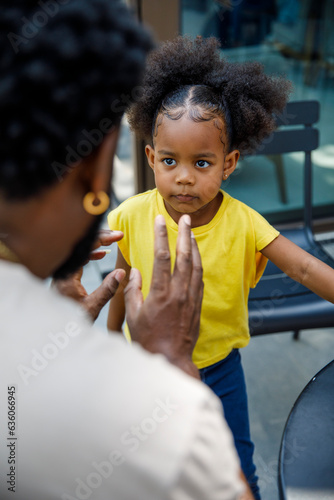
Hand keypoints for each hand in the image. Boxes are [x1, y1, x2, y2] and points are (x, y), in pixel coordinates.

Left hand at [52, 230, 125, 320]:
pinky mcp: (65, 277)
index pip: (86, 248)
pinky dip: (90, 254)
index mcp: (67, 275)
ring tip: (112, 242)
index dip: (103, 239)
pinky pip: (78, 258)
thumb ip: (107, 289)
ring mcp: (63, 273)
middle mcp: (62, 271)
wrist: (54, 331)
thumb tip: (121, 272)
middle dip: (100, 238)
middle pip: (81, 246)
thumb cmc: (70, 321)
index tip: (118, 236)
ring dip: (96, 246)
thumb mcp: (92, 307)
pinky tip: (100, 254)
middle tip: (117, 235)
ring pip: (80, 251)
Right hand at [124, 214, 203, 378]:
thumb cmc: (148, 339)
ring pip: (196, 265)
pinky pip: (200, 279)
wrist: (171, 360)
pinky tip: (196, 257)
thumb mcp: (133, 315)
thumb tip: (136, 272)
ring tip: (191, 231)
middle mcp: (179, 292)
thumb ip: (134, 290)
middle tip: (185, 218)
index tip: (159, 220)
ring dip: (194, 246)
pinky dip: (198, 264)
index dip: (161, 235)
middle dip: (184, 233)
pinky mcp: (197, 305)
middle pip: (184, 255)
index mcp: (160, 293)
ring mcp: (191, 298)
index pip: (162, 256)